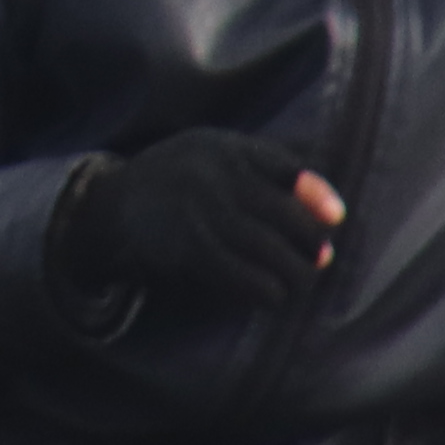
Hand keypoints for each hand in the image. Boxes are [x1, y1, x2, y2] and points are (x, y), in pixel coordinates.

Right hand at [48, 127, 342, 332]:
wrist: (108, 208)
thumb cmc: (173, 180)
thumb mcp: (208, 152)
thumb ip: (258, 164)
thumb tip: (321, 200)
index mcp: (224, 149)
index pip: (285, 167)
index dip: (316, 194)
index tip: (335, 216)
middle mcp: (216, 179)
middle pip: (286, 214)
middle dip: (311, 241)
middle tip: (321, 257)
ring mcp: (204, 216)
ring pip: (271, 251)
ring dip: (296, 272)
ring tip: (302, 281)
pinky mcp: (192, 252)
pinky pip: (244, 277)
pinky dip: (267, 290)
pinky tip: (273, 295)